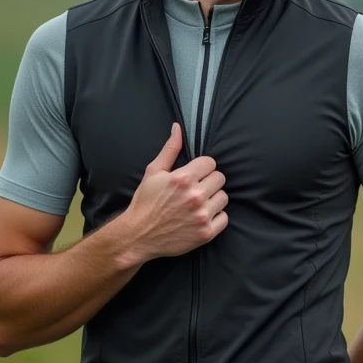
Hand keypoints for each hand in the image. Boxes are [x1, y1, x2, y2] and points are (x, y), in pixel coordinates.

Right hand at [122, 123, 228, 263]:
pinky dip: (216, 217)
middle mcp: (195, 196)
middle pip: (220, 179)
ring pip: (223, 197)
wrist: (138, 235)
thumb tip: (178, 127)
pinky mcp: (206, 233)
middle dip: (209, 182)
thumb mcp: (153, 172)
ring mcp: (202, 215)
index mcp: (183, 178)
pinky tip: (201, 216)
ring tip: (198, 203)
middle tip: (196, 189)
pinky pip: (224, 218)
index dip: (202, 168)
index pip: (210, 163)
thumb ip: (170, 149)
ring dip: (213, 199)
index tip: (194, 175)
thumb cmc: (145, 202)